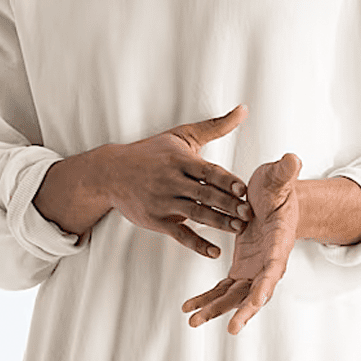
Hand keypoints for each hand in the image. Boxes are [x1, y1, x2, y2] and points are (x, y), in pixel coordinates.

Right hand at [97, 105, 253, 257]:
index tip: (244, 190)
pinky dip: (197, 244)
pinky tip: (215, 251)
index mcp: (179, 160)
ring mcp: (163, 202)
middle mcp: (171, 181)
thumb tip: (243, 110)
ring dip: (219, 223)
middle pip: (204, 194)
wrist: (111, 173)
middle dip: (228, 205)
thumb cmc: (150, 152)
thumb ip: (215, 126)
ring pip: (196, 214)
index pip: (208, 171)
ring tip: (239, 228)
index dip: (226, 181)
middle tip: (249, 213)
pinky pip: (179, 235)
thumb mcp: (181, 135)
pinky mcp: (155, 220)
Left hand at [182, 153, 301, 334]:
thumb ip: (283, 173)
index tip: (257, 301)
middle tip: (231, 328)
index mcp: (279, 241)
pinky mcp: (241, 269)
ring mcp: (254, 268)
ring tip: (194, 320)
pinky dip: (208, 299)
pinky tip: (189, 307)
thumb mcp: (278, 179)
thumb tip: (291, 159)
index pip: (275, 267)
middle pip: (256, 291)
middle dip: (243, 310)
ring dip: (216, 308)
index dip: (267, 284)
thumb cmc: (278, 189)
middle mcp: (268, 261)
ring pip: (236, 295)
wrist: (274, 200)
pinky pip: (224, 289)